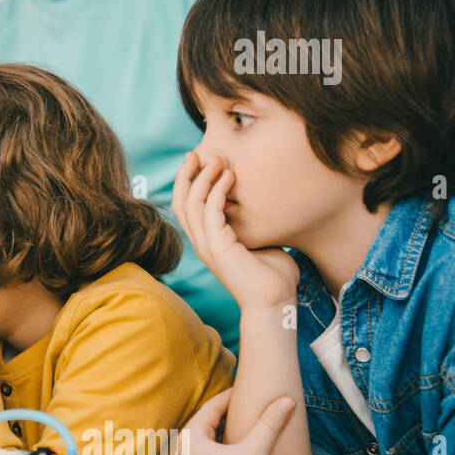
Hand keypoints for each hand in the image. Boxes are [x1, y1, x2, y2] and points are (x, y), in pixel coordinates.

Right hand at [171, 151, 298, 309]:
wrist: (274, 302)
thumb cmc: (273, 277)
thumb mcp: (259, 242)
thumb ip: (252, 225)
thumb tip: (259, 206)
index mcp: (207, 242)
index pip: (186, 208)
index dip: (188, 184)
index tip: (198, 162)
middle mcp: (202, 243)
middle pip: (180, 202)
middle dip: (185, 176)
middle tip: (195, 153)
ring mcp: (207, 246)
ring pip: (192, 204)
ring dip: (202, 178)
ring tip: (217, 161)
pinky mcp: (218, 247)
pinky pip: (211, 211)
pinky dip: (218, 190)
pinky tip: (230, 177)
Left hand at [177, 388, 295, 454]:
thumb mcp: (255, 452)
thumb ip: (270, 424)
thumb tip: (289, 399)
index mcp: (190, 439)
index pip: (210, 408)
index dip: (229, 396)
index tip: (245, 388)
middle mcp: (182, 453)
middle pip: (204, 424)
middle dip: (223, 412)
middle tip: (243, 402)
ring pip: (202, 443)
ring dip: (220, 433)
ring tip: (239, 424)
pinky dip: (217, 451)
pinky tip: (233, 453)